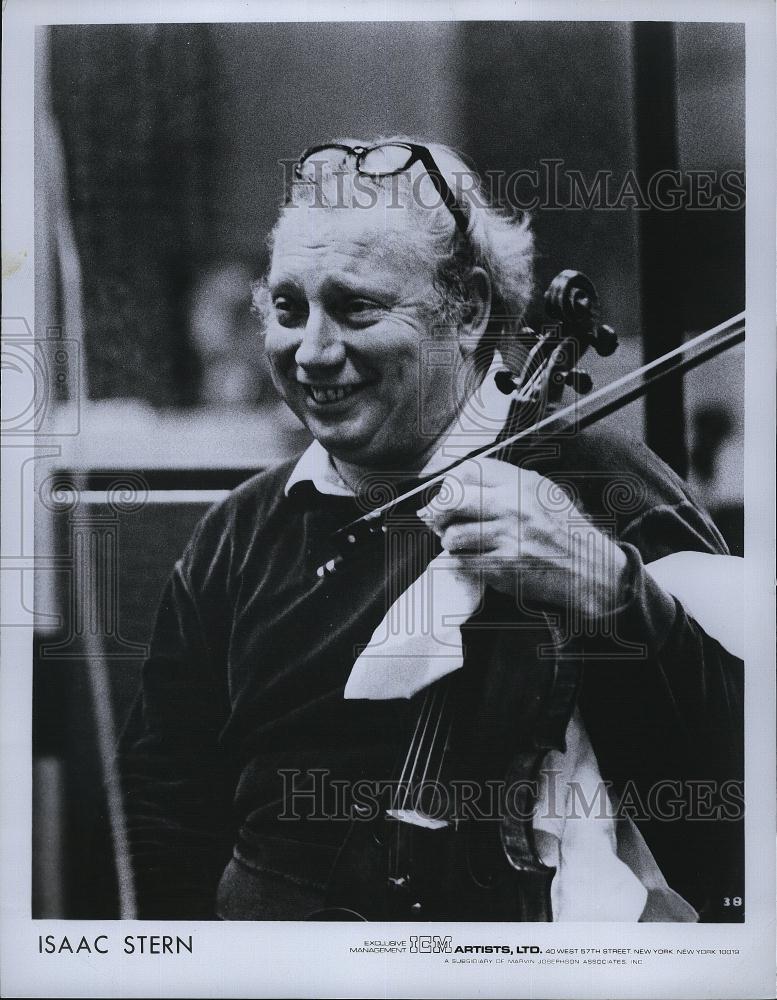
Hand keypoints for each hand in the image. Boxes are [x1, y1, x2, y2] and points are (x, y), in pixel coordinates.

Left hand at [416, 457, 628, 618]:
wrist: (587, 568)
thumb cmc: (562, 530)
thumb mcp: (541, 492)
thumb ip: (505, 483)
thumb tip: (458, 482)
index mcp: (521, 484)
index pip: (469, 471)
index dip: (451, 482)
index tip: (448, 493)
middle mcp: (512, 507)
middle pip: (452, 499)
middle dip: (437, 510)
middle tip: (435, 518)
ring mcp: (506, 538)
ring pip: (453, 535)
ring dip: (450, 540)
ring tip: (460, 541)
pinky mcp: (503, 567)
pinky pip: (463, 562)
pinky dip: (462, 562)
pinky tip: (474, 559)